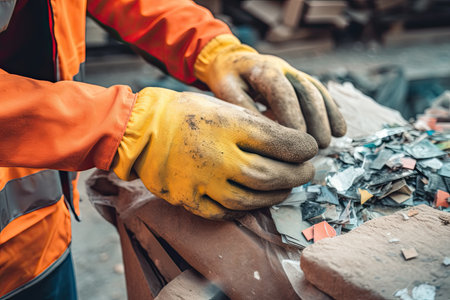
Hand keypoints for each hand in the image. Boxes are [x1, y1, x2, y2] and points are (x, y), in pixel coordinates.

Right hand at [112, 88, 317, 219]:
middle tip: (308, 172)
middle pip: (271, 175)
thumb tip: (287, 143)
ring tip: (286, 188)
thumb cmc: (186, 113)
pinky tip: (255, 201)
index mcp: (229, 127)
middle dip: (297, 175)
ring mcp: (203, 182)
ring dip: (276, 196)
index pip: (280, 142)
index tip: (311, 149)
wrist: (142, 130)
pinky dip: (245, 209)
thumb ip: (254, 125)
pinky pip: (225, 212)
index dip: (302, 148)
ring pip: (252, 199)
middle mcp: (219, 157)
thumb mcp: (222, 107)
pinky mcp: (190, 200)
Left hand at [195, 35, 346, 147]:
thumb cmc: (227, 79)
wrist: (230, 60)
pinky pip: (321, 94)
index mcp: (263, 69)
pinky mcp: (301, 81)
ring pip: (317, 92)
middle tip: (319, 145)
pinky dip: (331, 111)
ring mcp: (294, 73)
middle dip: (316, 119)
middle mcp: (283, 68)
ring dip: (328, 116)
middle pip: (306, 91)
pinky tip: (339, 129)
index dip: (293, 114)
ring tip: (333, 140)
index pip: (283, 91)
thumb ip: (243, 109)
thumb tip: (263, 134)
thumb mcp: (226, 91)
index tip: (298, 138)